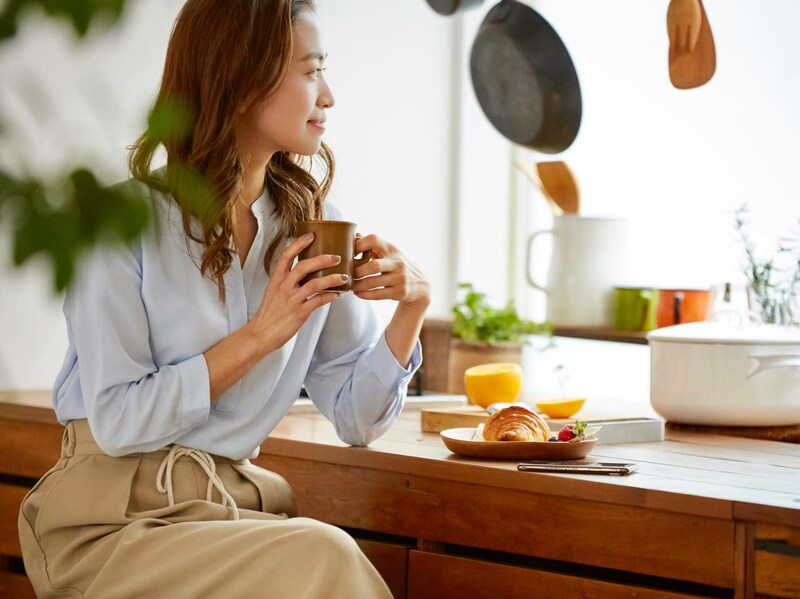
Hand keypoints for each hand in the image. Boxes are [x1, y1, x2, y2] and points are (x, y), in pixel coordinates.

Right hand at [247, 233, 348, 352]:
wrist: (261, 333)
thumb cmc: (270, 312)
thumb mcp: (274, 291)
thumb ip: (288, 280)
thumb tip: (308, 272)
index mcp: (277, 278)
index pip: (286, 255)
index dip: (299, 244)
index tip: (311, 235)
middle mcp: (283, 286)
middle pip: (303, 266)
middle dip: (322, 259)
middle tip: (337, 257)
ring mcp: (291, 300)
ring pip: (314, 284)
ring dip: (332, 279)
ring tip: (344, 277)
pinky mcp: (299, 313)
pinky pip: (318, 301)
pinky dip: (329, 296)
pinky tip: (337, 295)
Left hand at [351, 234, 430, 309]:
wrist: (421, 284)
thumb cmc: (397, 266)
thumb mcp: (390, 253)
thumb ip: (373, 245)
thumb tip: (356, 235)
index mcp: (392, 249)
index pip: (374, 240)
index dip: (359, 244)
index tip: (349, 253)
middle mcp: (398, 262)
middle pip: (373, 265)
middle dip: (357, 271)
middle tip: (347, 274)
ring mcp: (400, 278)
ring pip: (373, 282)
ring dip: (358, 285)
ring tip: (350, 285)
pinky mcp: (400, 292)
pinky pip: (378, 294)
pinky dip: (365, 294)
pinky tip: (358, 293)